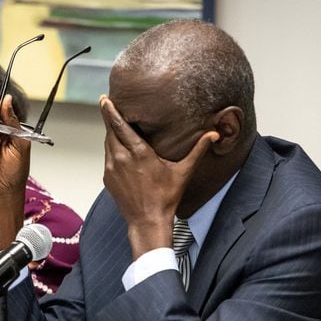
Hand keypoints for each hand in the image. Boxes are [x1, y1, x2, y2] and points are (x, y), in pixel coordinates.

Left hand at [99, 95, 217, 254]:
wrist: (147, 220)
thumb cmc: (166, 197)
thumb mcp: (183, 171)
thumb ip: (198, 150)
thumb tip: (215, 134)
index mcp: (139, 152)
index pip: (120, 126)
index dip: (111, 111)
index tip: (106, 99)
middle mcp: (121, 158)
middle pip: (110, 131)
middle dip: (109, 117)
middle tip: (107, 103)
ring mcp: (112, 168)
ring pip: (108, 144)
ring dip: (111, 133)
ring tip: (114, 123)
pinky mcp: (107, 178)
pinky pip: (107, 157)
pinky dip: (112, 149)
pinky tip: (117, 147)